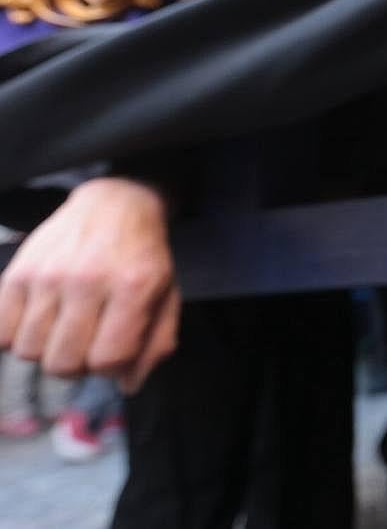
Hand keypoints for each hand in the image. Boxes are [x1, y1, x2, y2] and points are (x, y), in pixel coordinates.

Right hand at [0, 177, 178, 392]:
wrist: (114, 205)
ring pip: (30, 352)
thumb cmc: (143, 258)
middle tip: (86, 343)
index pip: (107, 359)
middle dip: (77, 365)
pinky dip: (18, 337)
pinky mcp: (17, 273)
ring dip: (47, 351)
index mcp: (133, 287)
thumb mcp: (166, 296)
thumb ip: (155, 344)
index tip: (113, 350)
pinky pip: (3, 334)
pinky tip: (40, 321)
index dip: (109, 367)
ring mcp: (47, 276)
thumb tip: (127, 386)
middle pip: (64, 363)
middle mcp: (87, 280)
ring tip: (64, 329)